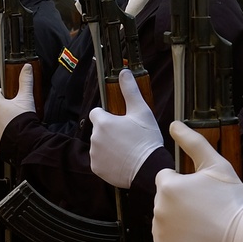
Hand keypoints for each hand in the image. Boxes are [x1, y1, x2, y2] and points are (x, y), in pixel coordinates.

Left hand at [0, 64, 35, 152]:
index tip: (6, 97)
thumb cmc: (23, 118)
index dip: (3, 94)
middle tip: (11, 112)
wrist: (23, 139)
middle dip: (0, 109)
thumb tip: (27, 66)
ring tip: (10, 124)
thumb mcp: (26, 97)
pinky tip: (6, 133)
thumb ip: (25, 81)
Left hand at [90, 69, 162, 188]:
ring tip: (126, 148)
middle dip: (109, 130)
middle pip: (98, 129)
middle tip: (127, 135)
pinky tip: (121, 160)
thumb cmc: (146, 140)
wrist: (148, 168)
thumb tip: (124, 73)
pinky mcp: (96, 168)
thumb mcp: (142, 112)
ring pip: (98, 144)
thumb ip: (130, 91)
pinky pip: (99, 159)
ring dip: (108, 144)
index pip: (96, 112)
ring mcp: (94, 154)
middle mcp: (94, 138)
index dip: (107, 115)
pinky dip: (107, 159)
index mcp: (103, 122)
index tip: (119, 120)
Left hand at [153, 121, 242, 241]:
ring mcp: (160, 231)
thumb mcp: (217, 164)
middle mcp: (159, 209)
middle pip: (165, 198)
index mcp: (168, 186)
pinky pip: (165, 238)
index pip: (166, 177)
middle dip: (180, 199)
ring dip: (177, 218)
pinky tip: (195, 236)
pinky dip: (176, 237)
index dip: (184, 181)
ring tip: (201, 221)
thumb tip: (174, 125)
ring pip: (165, 217)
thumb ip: (193, 142)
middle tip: (204, 206)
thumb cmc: (231, 200)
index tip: (201, 191)